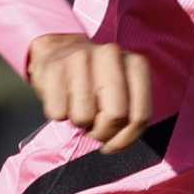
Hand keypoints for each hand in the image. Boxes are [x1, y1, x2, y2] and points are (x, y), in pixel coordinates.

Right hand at [25, 31, 154, 151]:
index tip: (112, 143)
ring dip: (78, 122)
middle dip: (102, 133)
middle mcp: (111, 55)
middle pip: (115, 116)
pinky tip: (63, 99)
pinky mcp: (53, 68)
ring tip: (77, 108)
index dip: (125, 139)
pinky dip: (59, 114)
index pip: (140, 116)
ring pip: (83, 117)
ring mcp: (80, 58)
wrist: (59, 50)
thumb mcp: (122, 91)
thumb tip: (115, 144)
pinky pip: (58, 113)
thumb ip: (128, 115)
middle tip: (93, 129)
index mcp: (135, 64)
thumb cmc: (94, 80)